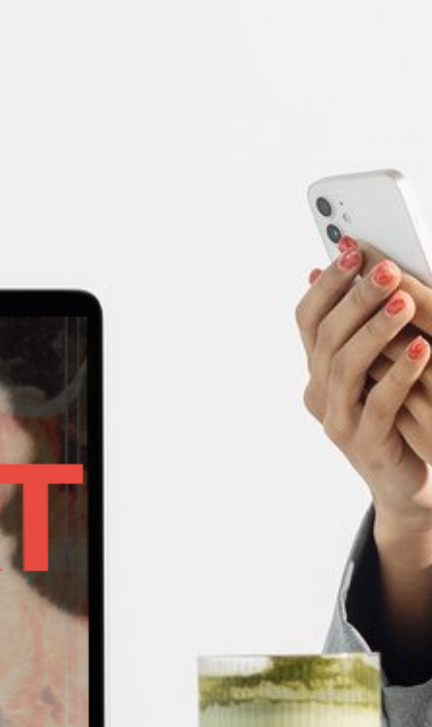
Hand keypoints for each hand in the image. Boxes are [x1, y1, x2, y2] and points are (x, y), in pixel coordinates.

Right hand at [298, 237, 431, 531]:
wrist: (410, 478)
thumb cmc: (403, 411)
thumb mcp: (382, 363)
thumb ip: (366, 325)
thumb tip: (354, 266)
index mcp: (318, 367)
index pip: (307, 318)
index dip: (326, 284)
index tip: (352, 248)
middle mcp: (320, 392)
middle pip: (326, 338)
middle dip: (355, 300)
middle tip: (386, 270)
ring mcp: (338, 420)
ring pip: (346, 368)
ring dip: (376, 332)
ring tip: (405, 303)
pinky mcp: (365, 444)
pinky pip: (379, 404)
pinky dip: (400, 374)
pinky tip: (424, 349)